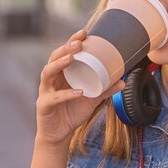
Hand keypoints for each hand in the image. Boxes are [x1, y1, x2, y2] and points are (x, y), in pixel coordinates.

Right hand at [35, 29, 124, 145]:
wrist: (59, 135)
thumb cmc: (72, 112)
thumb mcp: (92, 99)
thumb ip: (105, 89)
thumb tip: (123, 80)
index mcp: (62, 74)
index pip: (64, 53)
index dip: (72, 41)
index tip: (84, 33)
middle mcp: (51, 79)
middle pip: (54, 58)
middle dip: (66, 48)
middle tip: (79, 42)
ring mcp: (45, 91)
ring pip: (47, 73)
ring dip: (60, 64)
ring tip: (72, 58)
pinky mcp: (44, 105)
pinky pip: (54, 98)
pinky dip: (66, 94)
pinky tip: (78, 91)